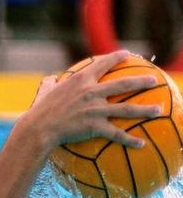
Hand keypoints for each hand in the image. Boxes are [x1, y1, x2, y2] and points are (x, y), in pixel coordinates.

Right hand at [19, 50, 163, 152]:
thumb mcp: (43, 92)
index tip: (128, 54)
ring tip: (158, 110)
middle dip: (142, 82)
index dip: (117, 57)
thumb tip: (49, 79)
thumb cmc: (38, 111)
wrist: (38, 129)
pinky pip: (116, 134)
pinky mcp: (95, 126)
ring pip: (127, 108)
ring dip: (145, 110)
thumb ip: (49, 84)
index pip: (103, 64)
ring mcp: (95, 109)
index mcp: (80, 80)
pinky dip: (130, 140)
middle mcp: (92, 92)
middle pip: (124, 84)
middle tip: (154, 81)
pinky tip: (141, 144)